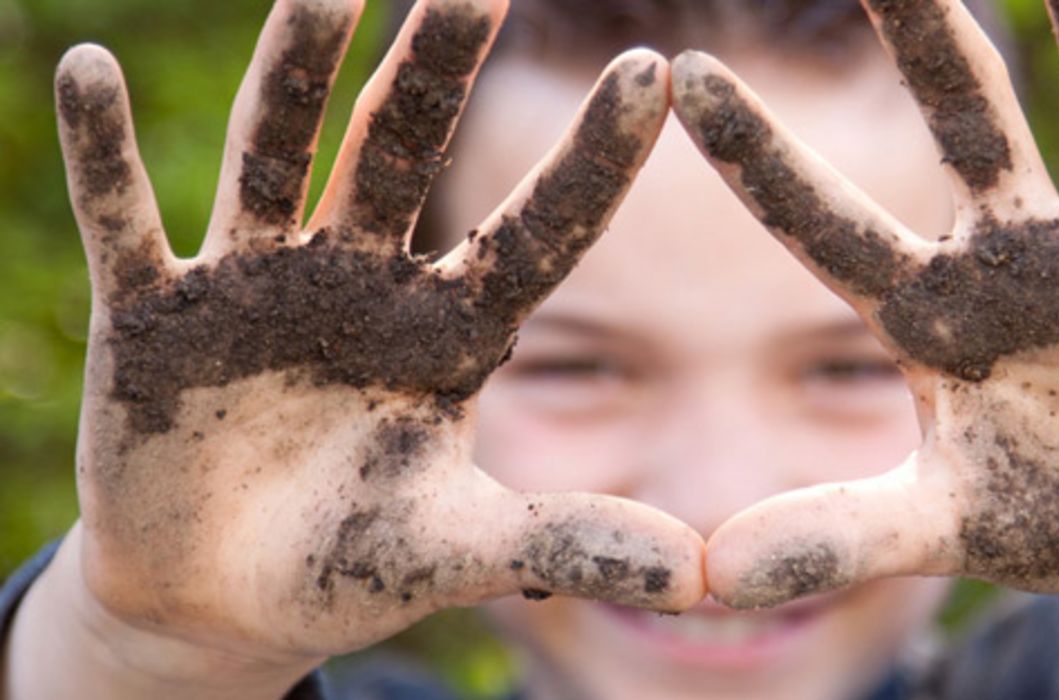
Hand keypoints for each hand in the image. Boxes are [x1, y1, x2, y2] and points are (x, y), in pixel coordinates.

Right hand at [53, 0, 700, 666]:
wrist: (225, 598)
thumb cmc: (355, 561)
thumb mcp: (462, 549)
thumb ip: (566, 543)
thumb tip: (698, 578)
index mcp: (452, 329)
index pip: (537, 230)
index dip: (592, 159)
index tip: (654, 69)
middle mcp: (364, 281)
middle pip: (404, 151)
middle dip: (435, 65)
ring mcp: (259, 283)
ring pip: (279, 154)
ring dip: (295, 70)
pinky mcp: (157, 314)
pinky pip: (124, 222)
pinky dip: (106, 156)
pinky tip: (89, 71)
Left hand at [672, 0, 1058, 606]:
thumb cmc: (1050, 515)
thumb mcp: (942, 530)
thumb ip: (838, 536)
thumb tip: (712, 580)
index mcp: (939, 317)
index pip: (830, 226)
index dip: (763, 157)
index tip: (685, 78)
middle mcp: (1023, 257)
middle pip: (967, 118)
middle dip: (927, 32)